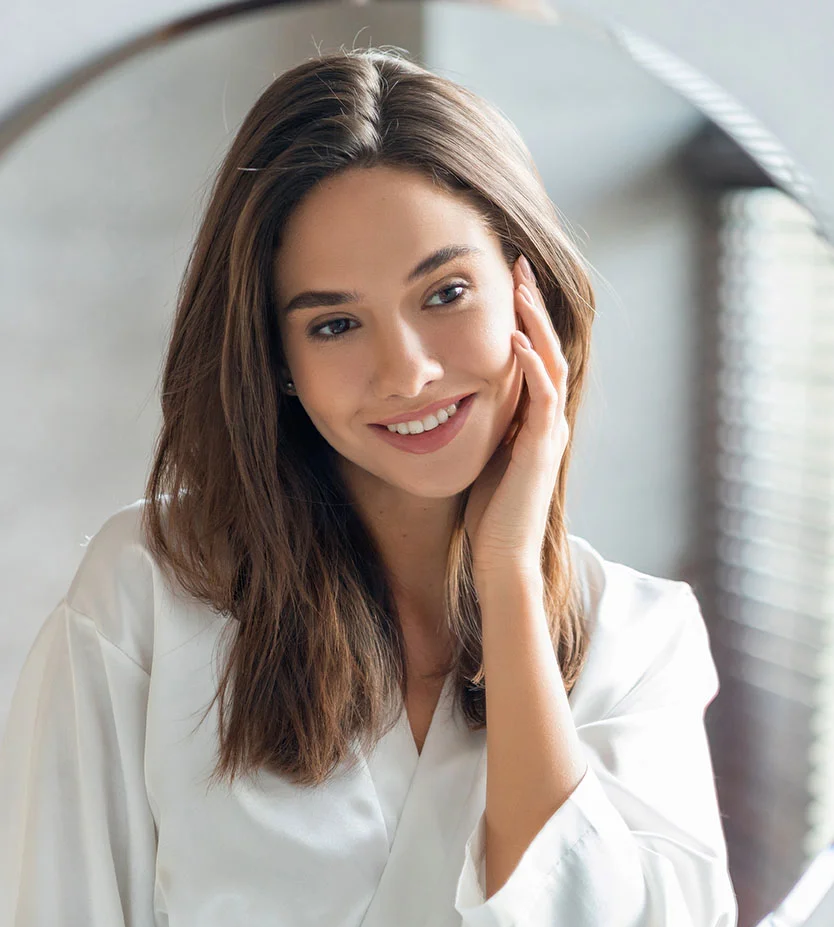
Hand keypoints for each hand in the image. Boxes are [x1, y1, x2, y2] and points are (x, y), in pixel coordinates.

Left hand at [464, 254, 569, 579]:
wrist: (502, 554)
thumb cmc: (489, 511)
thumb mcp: (485, 454)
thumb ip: (486, 425)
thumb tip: (459, 398)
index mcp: (535, 418)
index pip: (535, 354)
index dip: (524, 316)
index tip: (507, 282)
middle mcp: (549, 418)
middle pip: (547, 346)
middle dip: (533, 305)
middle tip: (518, 264)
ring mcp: (550, 431)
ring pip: (551, 361)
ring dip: (535, 322)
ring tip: (520, 286)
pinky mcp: (542, 447)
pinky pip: (542, 395)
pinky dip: (530, 364)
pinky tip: (515, 339)